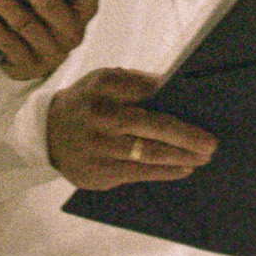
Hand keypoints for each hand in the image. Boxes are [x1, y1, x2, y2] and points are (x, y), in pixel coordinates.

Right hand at [45, 67, 215, 190]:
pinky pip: (140, 172)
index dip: (174, 97)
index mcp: (102, 86)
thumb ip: (134, 82)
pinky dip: (166, 171)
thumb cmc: (85, 104)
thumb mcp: (101, 82)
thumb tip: (173, 84)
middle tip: (211, 143)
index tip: (202, 104)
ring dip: (181, 157)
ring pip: (149, 154)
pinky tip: (183, 168)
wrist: (44, 133)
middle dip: (186, 136)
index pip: (146, 89)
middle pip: (152, 126)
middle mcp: (99, 114)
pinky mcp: (98, 171)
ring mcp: (98, 146)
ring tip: (202, 157)